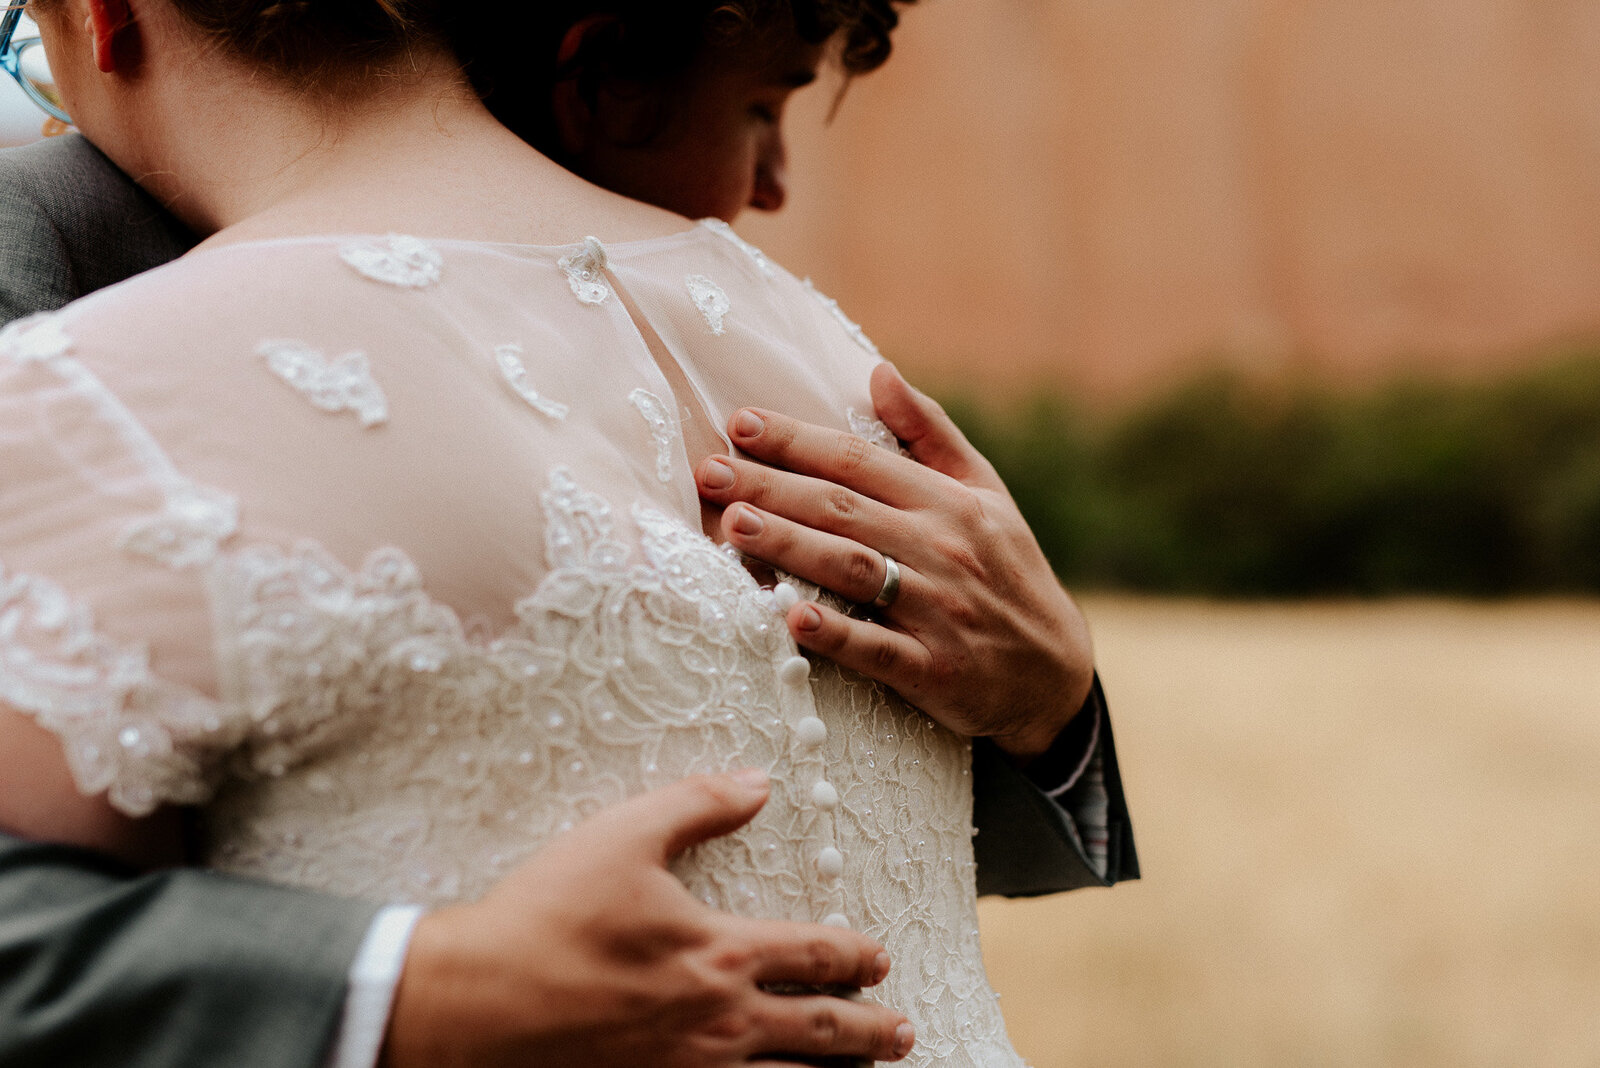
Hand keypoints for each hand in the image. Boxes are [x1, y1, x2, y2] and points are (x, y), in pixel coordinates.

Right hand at [381, 770, 914, 1067]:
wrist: (476, 1001)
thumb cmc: (547, 917)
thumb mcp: (623, 836)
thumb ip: (698, 804)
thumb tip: (758, 782)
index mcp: (721, 953)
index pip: (813, 954)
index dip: (854, 956)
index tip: (877, 957)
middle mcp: (720, 1020)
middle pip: (820, 1031)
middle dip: (868, 1031)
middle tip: (899, 1033)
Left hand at [696, 362, 1094, 760]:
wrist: (1055, 675)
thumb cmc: (1006, 572)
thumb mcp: (984, 493)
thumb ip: (929, 433)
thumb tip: (877, 371)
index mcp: (949, 501)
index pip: (860, 460)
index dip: (798, 440)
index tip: (739, 423)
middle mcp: (943, 548)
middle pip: (844, 509)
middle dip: (772, 488)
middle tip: (710, 473)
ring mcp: (940, 611)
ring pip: (855, 570)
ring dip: (791, 547)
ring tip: (732, 527)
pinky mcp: (936, 672)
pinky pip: (879, 650)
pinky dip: (837, 634)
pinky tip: (791, 619)